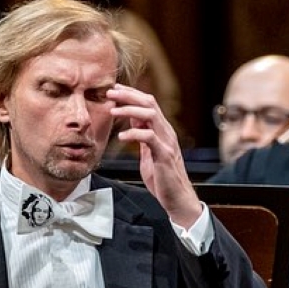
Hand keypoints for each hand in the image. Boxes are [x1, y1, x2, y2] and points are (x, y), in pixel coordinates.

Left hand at [109, 83, 201, 227]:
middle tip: (110, 93)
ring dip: (129, 110)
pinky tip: (122, 137)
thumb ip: (142, 135)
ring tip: (112, 111)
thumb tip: (131, 120)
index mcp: (162, 130)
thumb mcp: (148, 152)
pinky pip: (149, 138)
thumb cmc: (162, 177)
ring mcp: (167, 142)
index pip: (148, 103)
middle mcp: (166, 132)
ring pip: (151, 115)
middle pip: (149, 103)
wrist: (178, 199)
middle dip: (129, 95)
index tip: (115, 89)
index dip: (131, 93)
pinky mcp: (164, 155)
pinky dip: (134, 134)